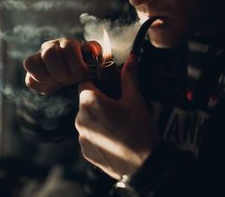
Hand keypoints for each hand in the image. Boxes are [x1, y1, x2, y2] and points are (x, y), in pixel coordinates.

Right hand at [23, 38, 100, 94]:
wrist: (74, 73)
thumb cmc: (84, 65)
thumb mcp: (94, 58)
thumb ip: (95, 51)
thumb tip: (91, 50)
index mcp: (67, 43)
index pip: (68, 47)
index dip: (76, 64)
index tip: (83, 74)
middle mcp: (49, 47)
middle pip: (48, 54)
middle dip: (61, 71)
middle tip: (69, 79)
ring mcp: (38, 59)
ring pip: (30, 63)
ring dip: (46, 77)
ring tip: (58, 82)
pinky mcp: (32, 73)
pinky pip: (28, 80)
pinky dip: (40, 86)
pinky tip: (51, 86)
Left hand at [75, 55, 159, 178]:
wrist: (143, 164)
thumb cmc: (139, 130)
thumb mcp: (135, 99)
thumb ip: (129, 77)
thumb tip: (131, 59)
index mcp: (89, 102)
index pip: (86, 83)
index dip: (98, 83)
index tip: (110, 88)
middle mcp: (80, 119)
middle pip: (86, 102)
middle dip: (99, 102)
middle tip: (118, 107)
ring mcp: (81, 137)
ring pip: (87, 120)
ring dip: (98, 119)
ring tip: (118, 125)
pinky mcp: (85, 151)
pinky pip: (89, 137)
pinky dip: (99, 136)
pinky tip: (114, 139)